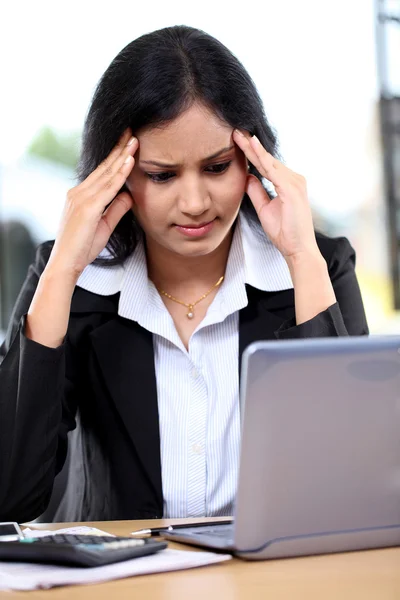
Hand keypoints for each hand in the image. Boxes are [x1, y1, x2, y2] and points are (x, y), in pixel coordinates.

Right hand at [47, 130, 138, 278]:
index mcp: (81, 196)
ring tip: (135, 140)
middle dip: (119, 149)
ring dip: (122, 156)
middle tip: (132, 132)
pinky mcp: (87, 207)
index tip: (127, 143)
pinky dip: (120, 174)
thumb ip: (116, 209)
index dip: (115, 157)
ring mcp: (82, 198)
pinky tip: (129, 162)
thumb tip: (130, 195)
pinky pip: (108, 187)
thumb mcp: (105, 226)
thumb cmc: (82, 248)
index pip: (102, 172)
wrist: (66, 264)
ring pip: (106, 173)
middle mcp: (79, 193)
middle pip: (103, 167)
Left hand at [233, 129, 319, 262]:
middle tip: (235, 131)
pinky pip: (273, 170)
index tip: (237, 141)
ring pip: (269, 161)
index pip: (266, 165)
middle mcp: (294, 179)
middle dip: (251, 145)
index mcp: (288, 183)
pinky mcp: (292, 189)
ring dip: (253, 147)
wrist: (297, 249)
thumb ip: (257, 192)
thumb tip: (247, 177)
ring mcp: (295, 182)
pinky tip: (251, 147)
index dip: (251, 153)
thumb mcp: (265, 209)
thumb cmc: (284, 232)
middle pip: (268, 159)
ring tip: (238, 135)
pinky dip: (261, 158)